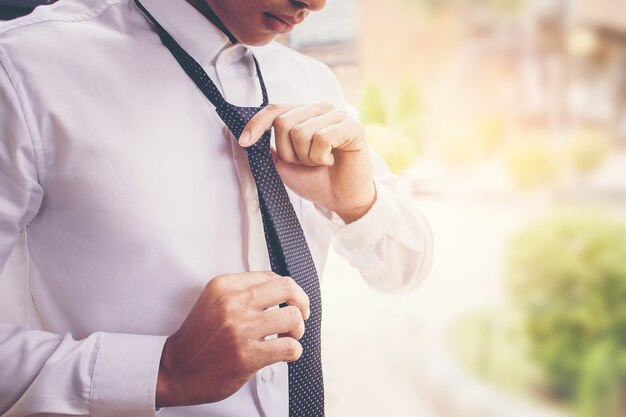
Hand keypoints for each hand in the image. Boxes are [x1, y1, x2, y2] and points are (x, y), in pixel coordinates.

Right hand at [155, 271, 309, 407]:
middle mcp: (232, 304)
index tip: (290, 301)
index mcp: (224, 286)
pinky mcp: (247, 356)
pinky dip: (294, 350)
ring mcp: (240, 329)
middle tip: (301, 313)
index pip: (270, 276)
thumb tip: (281, 288)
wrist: (176, 369)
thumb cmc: (200, 336)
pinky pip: (289, 347)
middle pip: (287, 288)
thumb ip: (242, 291)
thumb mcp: (214, 300)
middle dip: (301, 302)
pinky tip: (285, 352)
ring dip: (298, 329)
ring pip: (292, 317)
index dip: (287, 289)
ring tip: (289, 336)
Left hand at [239, 102, 375, 223]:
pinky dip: (322, 156)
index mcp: (303, 114)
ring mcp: (337, 115)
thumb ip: (270, 148)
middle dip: (289, 152)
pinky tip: (331, 160)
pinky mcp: (353, 126)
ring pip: (302, 132)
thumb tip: (247, 135)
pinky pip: (323, 138)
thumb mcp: (285, 165)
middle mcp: (320, 109)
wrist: (342, 199)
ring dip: (307, 157)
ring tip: (320, 162)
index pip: (275, 110)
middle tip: (306, 163)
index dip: (257, 124)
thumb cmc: (316, 180)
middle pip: (284, 123)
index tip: (244, 142)